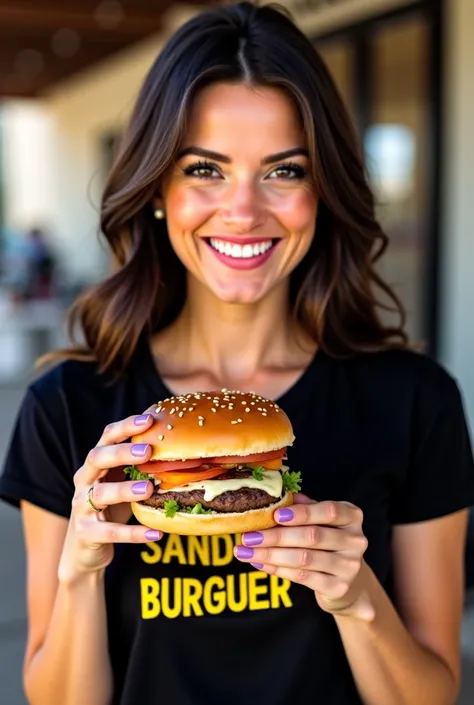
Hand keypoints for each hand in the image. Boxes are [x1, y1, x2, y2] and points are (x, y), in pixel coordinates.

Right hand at [58, 412, 161, 581]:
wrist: (85, 549)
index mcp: (95, 463)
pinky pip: (110, 533)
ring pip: (100, 494)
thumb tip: (180, 445)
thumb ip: (140, 466)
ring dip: (124, 490)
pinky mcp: (86, 533)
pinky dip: (134, 534)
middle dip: (122, 452)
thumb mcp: (123, 482)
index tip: (149, 419)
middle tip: (148, 451)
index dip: (126, 427)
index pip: (107, 437)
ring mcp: (82, 506)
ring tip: (149, 489)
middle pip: (97, 458)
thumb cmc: (111, 508)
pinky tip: (156, 534)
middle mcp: (84, 480)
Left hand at [234, 494, 373, 620]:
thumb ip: (304, 508)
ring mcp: (349, 566)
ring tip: (245, 551)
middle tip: (248, 536)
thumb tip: (276, 496)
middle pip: (312, 536)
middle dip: (276, 536)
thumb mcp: (321, 521)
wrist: (349, 583)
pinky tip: (260, 563)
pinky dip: (278, 569)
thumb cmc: (328, 543)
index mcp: (352, 516)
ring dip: (270, 554)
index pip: (329, 511)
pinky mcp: (339, 587)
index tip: (275, 514)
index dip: (302, 513)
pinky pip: (303, 577)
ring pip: (304, 558)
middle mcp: (356, 540)